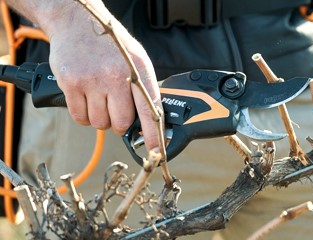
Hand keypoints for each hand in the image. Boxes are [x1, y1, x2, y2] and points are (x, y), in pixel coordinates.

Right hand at [43, 3, 161, 149]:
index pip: (149, 109)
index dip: (153, 134)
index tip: (155, 151)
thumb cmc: (110, 44)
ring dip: (101, 118)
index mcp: (137, 70)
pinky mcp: (71, 84)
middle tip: (116, 110)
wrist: (77, 22)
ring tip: (100, 99)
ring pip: (100, 123)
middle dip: (120, 123)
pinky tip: (87, 100)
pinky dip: (84, 115)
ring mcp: (92, 80)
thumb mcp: (136, 59)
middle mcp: (116, 76)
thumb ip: (144, 87)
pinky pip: (80, 118)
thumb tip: (151, 118)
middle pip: (121, 122)